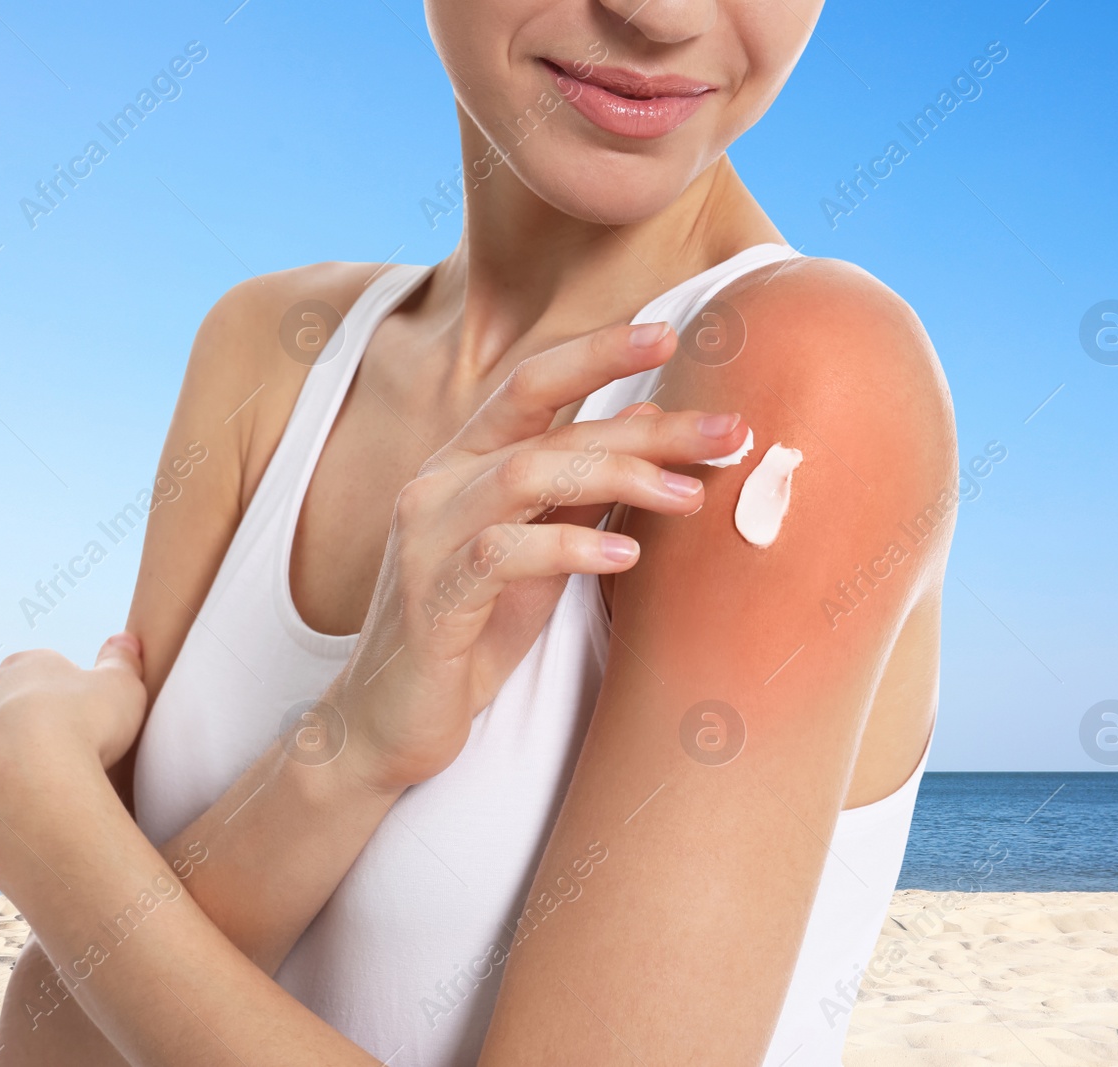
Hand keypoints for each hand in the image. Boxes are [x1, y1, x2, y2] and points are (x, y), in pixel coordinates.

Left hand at [0, 634, 146, 841]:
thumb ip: (122, 662)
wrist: (32, 786)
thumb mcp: (122, 686)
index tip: (93, 715)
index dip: (73, 691)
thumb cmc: (82, 727)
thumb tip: (124, 642)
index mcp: (25, 666)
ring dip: (14, 760)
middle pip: (12, 705)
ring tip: (51, 783)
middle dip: (37, 723)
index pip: (47, 669)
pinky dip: (0, 798)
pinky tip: (27, 808)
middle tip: (73, 748)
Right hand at [330, 321, 747, 790]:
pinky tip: (625, 555)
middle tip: (728, 431)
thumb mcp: (537, 556)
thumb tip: (649, 433)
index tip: (672, 333)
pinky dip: (571, 547)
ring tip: (690, 497)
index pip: (532, 385)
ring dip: (621, 477)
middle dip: (644, 423)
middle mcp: (437, 484)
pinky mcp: (430, 596)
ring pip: (527, 473)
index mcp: (462, 464)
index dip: (598, 352)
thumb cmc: (470, 634)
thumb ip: (578, 495)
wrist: (389, 722)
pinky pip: (503, 552)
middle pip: (546, 422)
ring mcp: (426, 537)